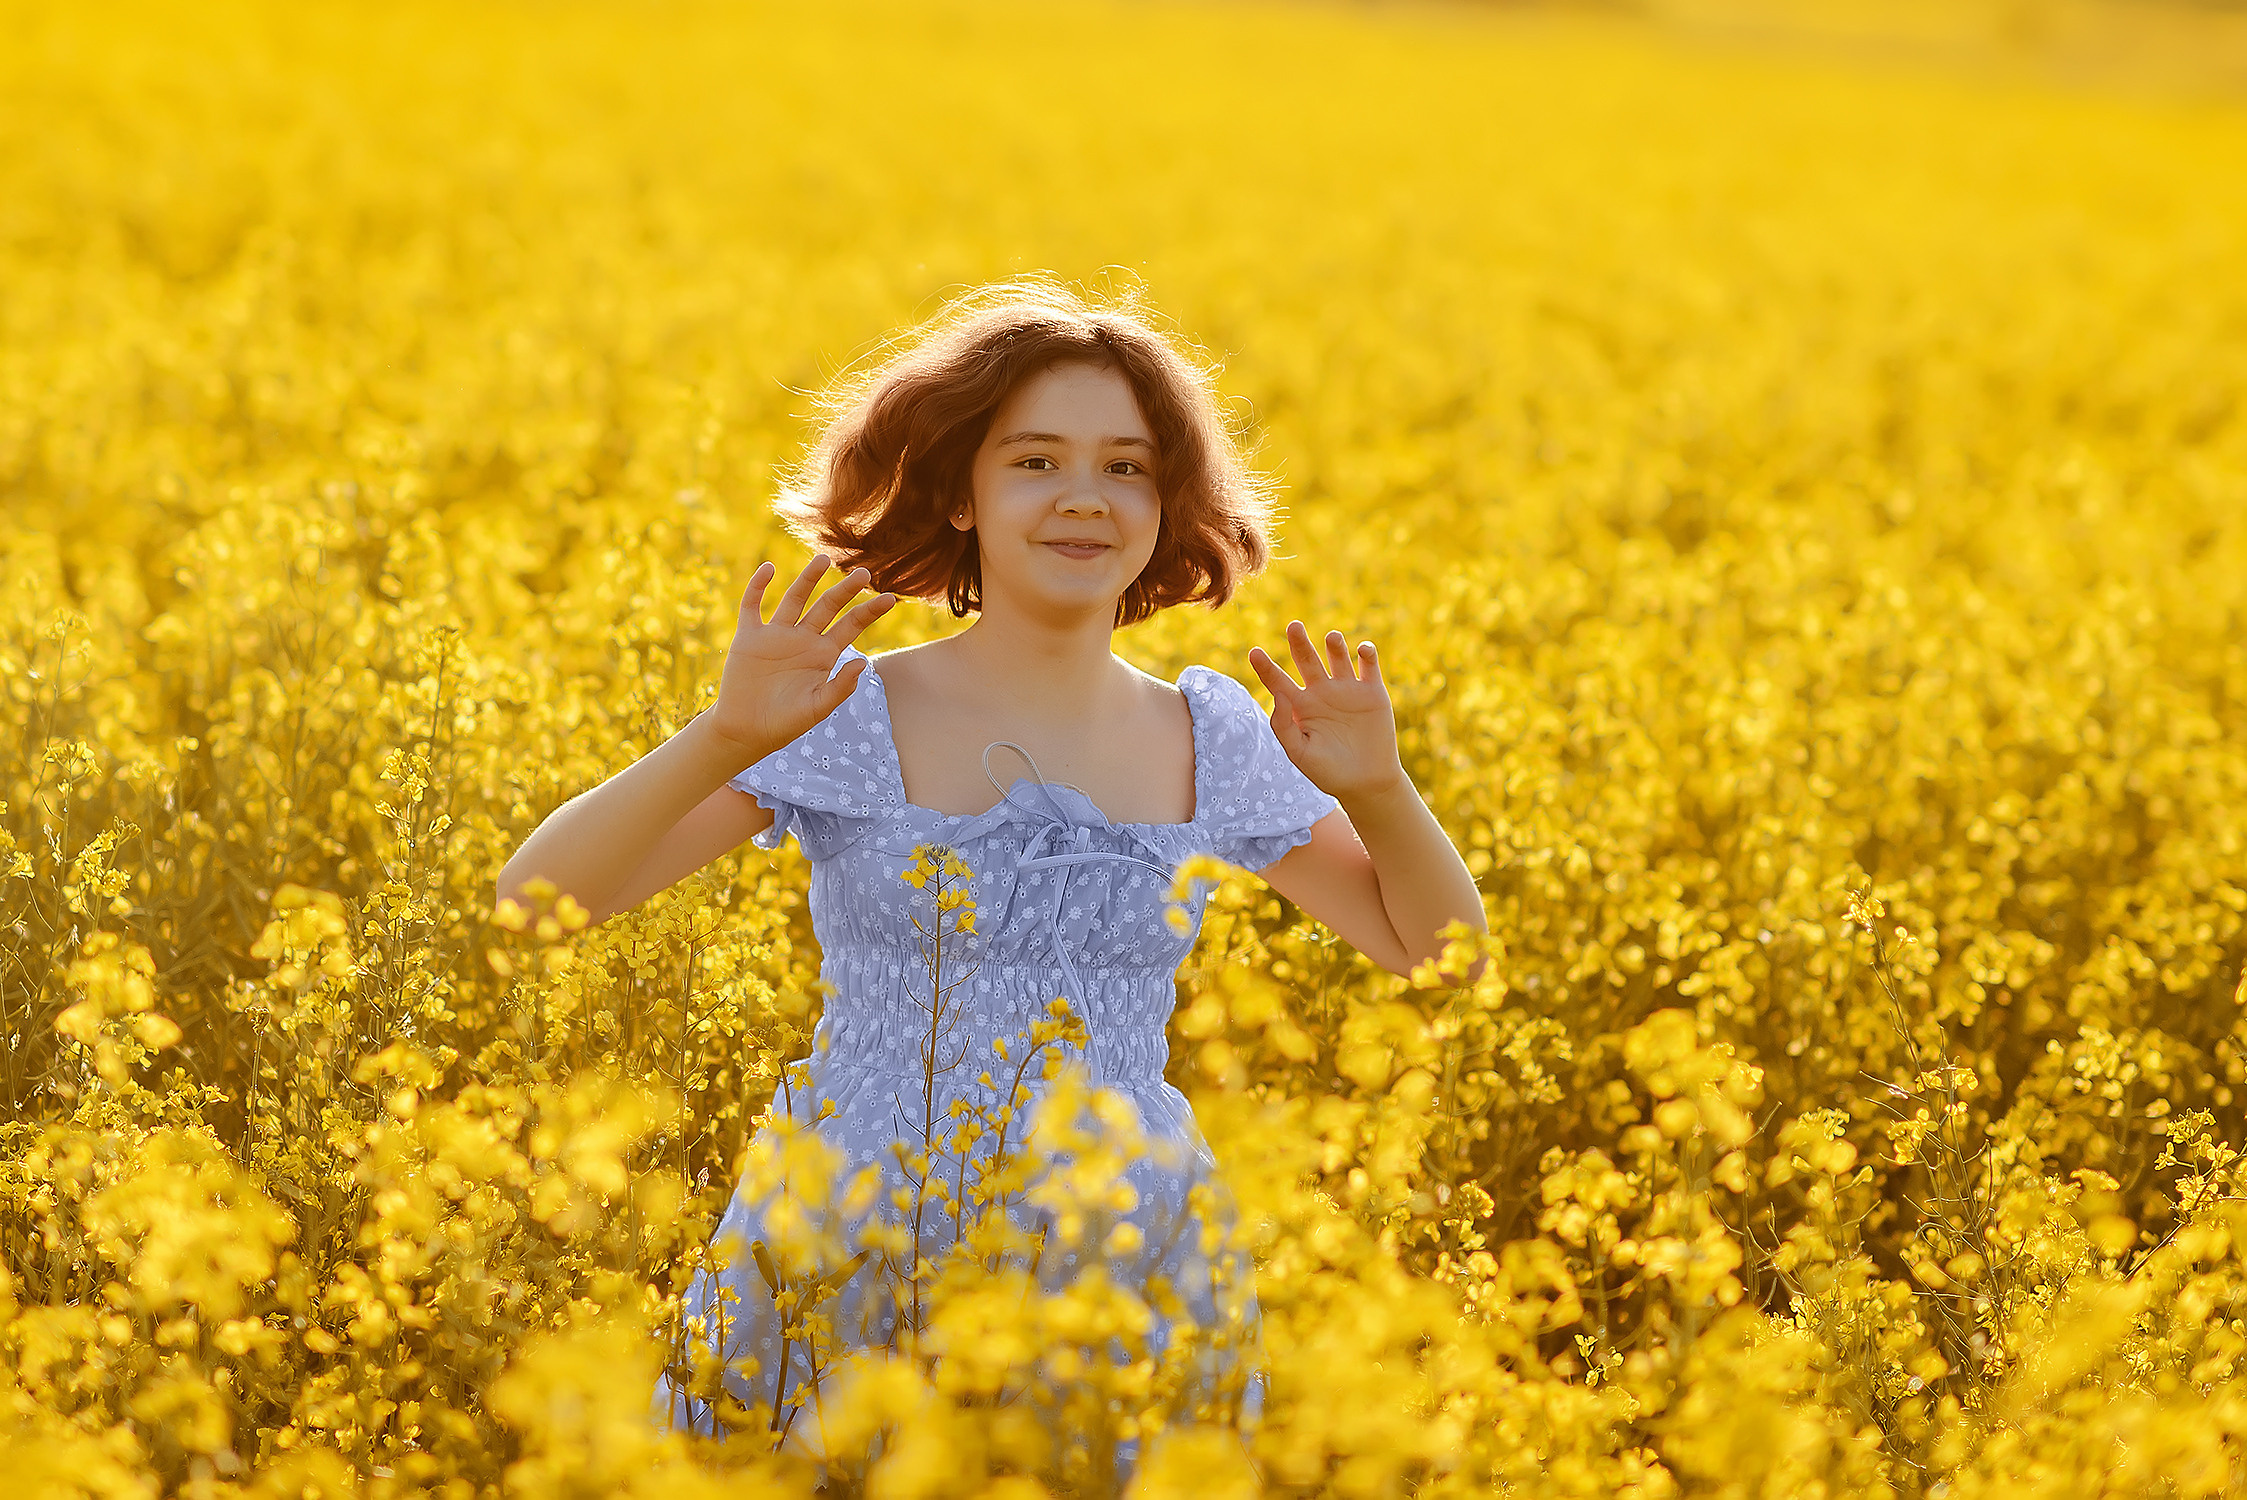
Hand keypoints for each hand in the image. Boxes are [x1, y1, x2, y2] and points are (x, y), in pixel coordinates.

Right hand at [707, 554, 894, 754]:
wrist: (746, 730)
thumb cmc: (785, 723)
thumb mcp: (817, 708)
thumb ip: (840, 687)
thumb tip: (863, 662)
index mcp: (823, 654)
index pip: (851, 626)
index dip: (870, 611)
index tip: (891, 598)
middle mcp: (803, 639)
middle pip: (827, 606)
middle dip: (845, 590)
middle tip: (863, 573)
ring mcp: (776, 635)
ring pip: (795, 599)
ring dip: (808, 579)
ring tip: (823, 559)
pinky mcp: (749, 636)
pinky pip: (752, 605)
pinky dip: (758, 586)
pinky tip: (768, 569)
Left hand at [1246, 622, 1405, 801]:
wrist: (1366, 783)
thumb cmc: (1328, 771)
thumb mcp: (1299, 753)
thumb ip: (1283, 725)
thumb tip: (1277, 692)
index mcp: (1299, 706)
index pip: (1278, 681)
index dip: (1265, 667)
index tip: (1254, 653)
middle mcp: (1321, 692)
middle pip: (1307, 659)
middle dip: (1300, 642)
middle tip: (1294, 626)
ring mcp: (1347, 689)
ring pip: (1338, 657)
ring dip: (1334, 645)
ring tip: (1331, 638)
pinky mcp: (1372, 692)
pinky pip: (1368, 666)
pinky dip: (1366, 654)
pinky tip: (1362, 650)